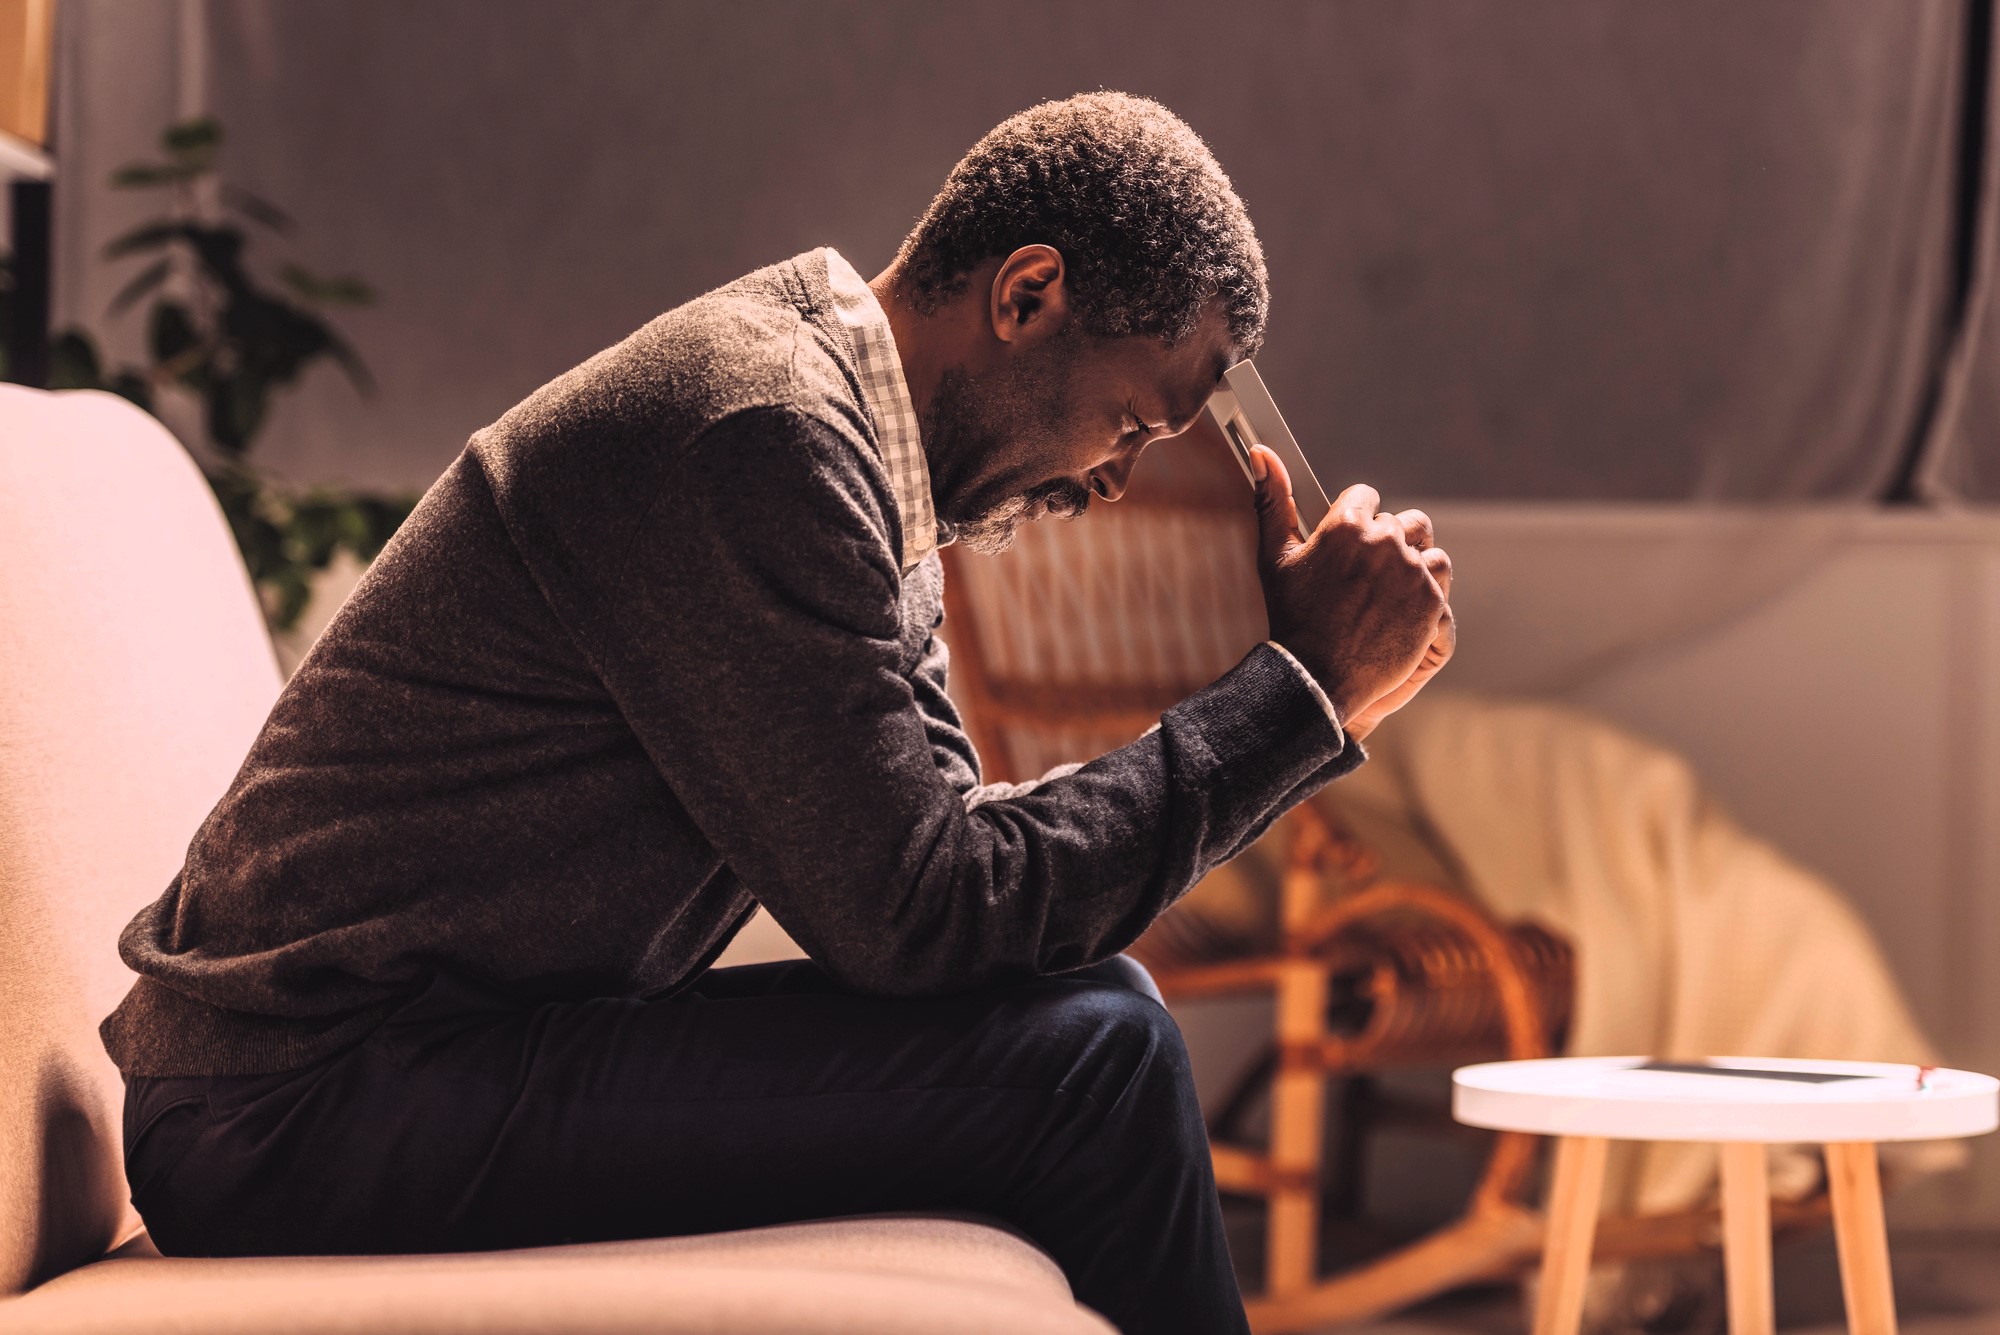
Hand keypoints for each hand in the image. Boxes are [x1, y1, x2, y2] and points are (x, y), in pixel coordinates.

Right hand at [1249, 445, 1452, 739]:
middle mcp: (1384, 541)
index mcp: (1347, 524)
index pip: (1367, 497)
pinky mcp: (1431, 600)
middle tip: (1364, 579)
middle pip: (1402, 522)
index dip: (1356, 521)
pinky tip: (1399, 611)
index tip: (1348, 547)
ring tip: (1389, 591)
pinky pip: (1438, 579)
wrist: (1316, 677)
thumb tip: (1260, 453)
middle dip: (1386, 544)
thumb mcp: (1276, 557)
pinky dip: (1423, 593)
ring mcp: (1411, 571)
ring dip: (1413, 563)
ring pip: (1427, 549)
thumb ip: (1273, 501)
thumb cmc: (1292, 616)